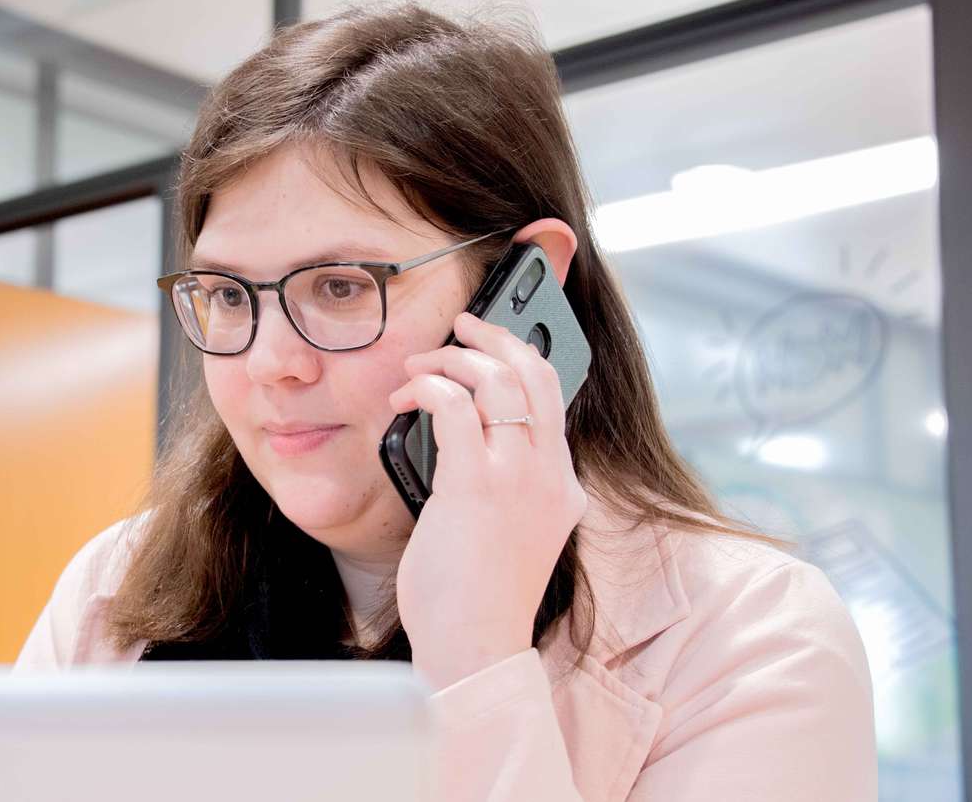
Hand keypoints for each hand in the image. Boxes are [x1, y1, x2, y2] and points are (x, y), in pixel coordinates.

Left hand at [388, 311, 588, 691]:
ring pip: (498, 380)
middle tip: (461, 327)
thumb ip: (513, 491)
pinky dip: (431, 387)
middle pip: (536, 373)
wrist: (476, 644)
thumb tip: (471, 448)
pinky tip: (409, 396)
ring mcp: (517, 477)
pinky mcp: (476, 484)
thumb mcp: (514, 534)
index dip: (521, 357)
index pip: (553, 396)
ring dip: (451, 360)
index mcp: (562, 485)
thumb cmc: (481, 596)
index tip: (489, 344)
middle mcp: (548, 474)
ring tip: (418, 367)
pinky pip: (457, 407)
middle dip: (496, 338)